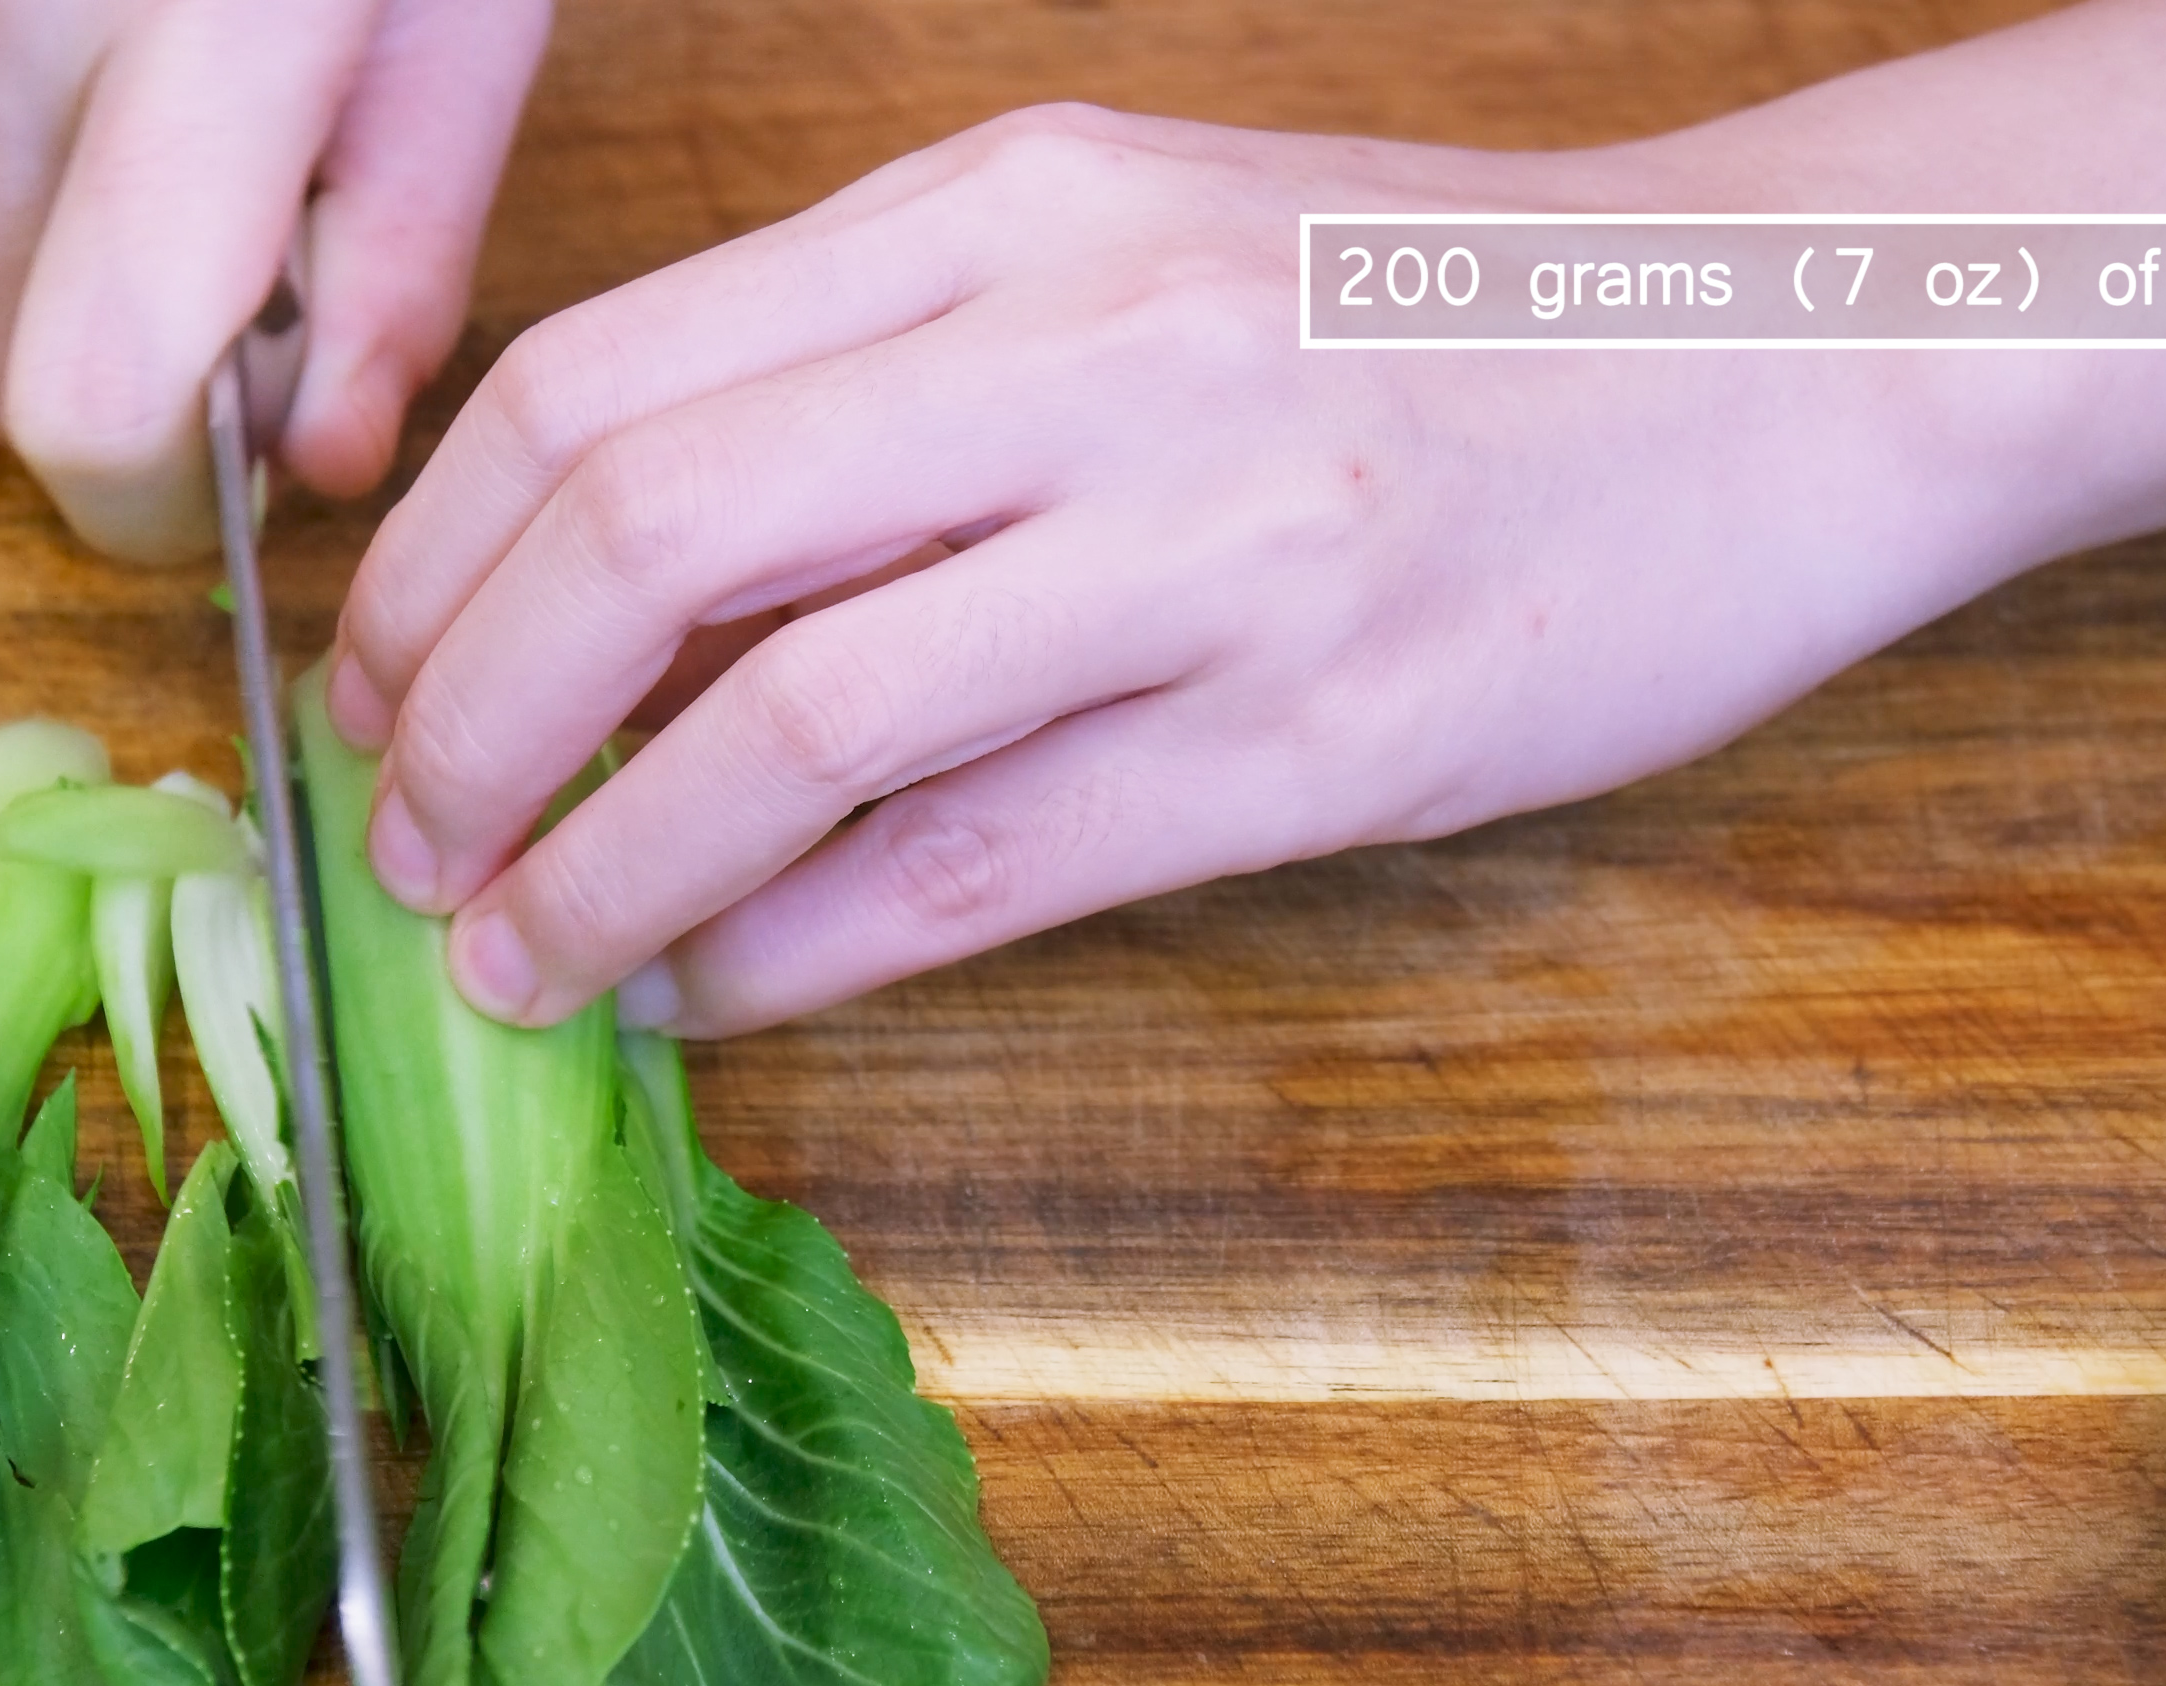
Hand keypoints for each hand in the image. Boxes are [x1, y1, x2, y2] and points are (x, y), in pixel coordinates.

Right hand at [0, 0, 550, 559]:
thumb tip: (321, 460)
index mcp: (209, 30)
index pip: (94, 404)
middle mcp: (0, 6)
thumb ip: (408, 244)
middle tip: (245, 249)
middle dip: (125, 372)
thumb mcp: (473, 7)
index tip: (239, 479)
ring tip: (171, 66)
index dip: (166, 502)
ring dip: (59, 227)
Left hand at [328, 104, 2041, 1033]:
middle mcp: (1077, 342)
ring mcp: (1201, 539)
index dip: (427, 566)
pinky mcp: (1310, 732)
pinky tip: (717, 999)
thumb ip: (897, 383)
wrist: (1792, 354)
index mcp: (1001, 206)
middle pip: (640, 533)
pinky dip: (794, 952)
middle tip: (405, 851)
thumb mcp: (1140, 259)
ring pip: (785, 719)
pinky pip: (974, 865)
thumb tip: (633, 592)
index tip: (373, 689)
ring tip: (522, 964)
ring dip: (601, 870)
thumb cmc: (1441, 324)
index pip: (599, 378)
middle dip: (459, 724)